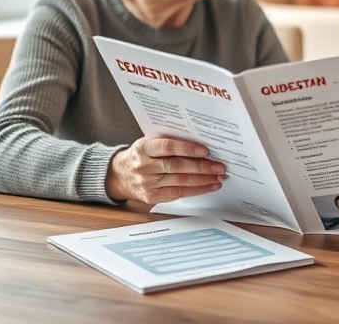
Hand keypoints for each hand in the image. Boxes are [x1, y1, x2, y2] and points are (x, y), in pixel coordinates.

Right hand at [105, 137, 224, 203]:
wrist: (119, 175)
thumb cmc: (140, 155)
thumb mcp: (148, 143)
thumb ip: (167, 142)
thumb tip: (198, 142)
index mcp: (143, 148)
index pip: (167, 147)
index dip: (186, 148)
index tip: (204, 150)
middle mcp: (144, 166)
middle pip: (177, 166)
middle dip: (201, 167)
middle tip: (219, 166)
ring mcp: (148, 183)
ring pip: (180, 181)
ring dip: (203, 180)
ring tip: (219, 176)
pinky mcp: (152, 196)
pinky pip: (178, 193)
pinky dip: (197, 190)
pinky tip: (209, 186)